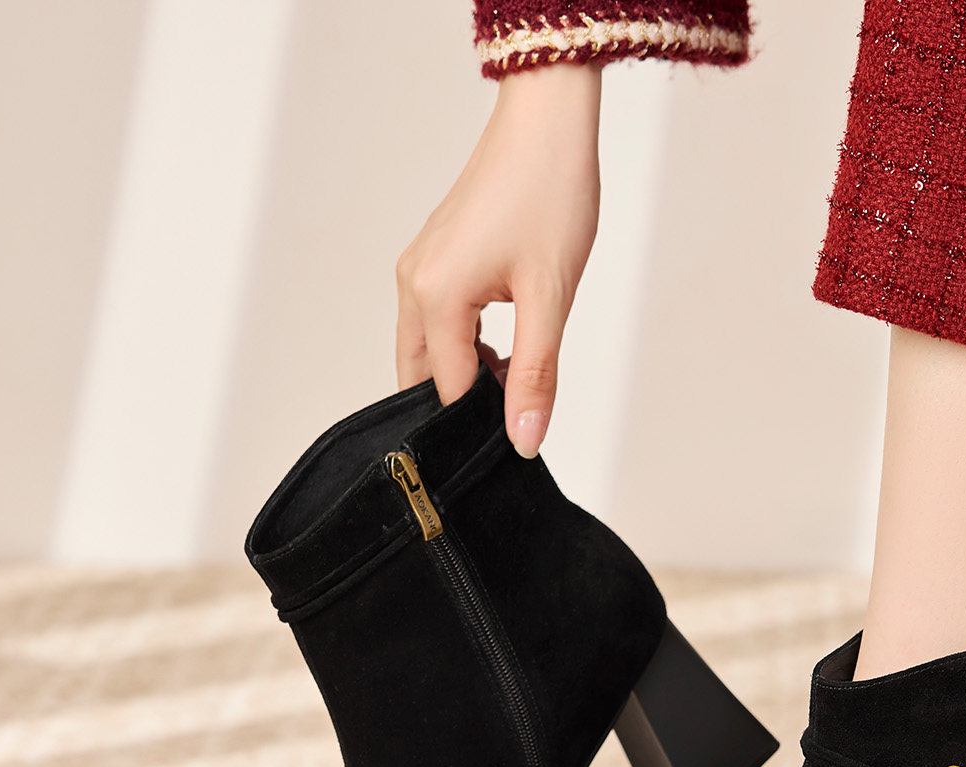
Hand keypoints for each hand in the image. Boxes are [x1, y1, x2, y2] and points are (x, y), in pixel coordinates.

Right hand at [396, 64, 601, 458]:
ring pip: (428, 352)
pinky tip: (508, 349)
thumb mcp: (551, 297)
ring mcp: (419, 268)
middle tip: (512, 422)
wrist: (547, 121)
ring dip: (466, 377)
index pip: (447, 393)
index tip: (513, 446)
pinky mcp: (434, 258)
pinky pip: (436, 323)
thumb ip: (536, 375)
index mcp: (435, 297)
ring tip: (519, 380)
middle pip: (422, 377)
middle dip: (462, 407)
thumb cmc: (552, 193)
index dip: (480, 427)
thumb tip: (524, 439)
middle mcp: (413, 284)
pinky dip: (465, 348)